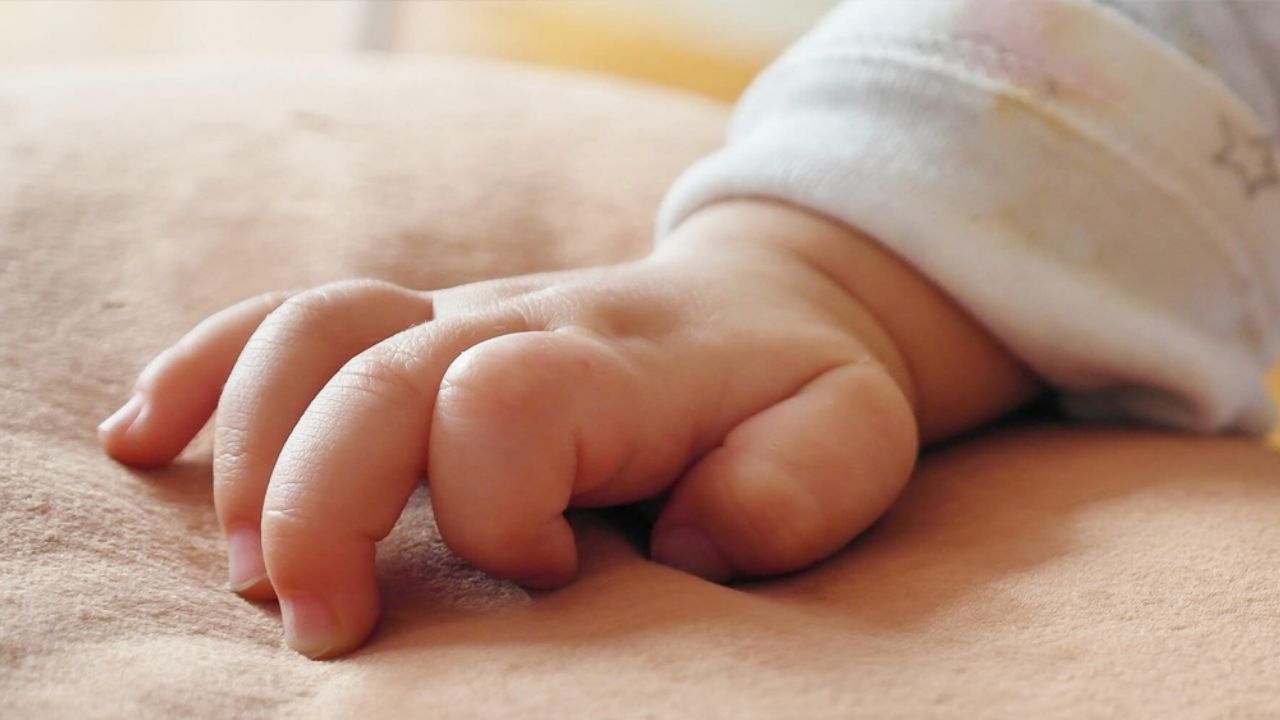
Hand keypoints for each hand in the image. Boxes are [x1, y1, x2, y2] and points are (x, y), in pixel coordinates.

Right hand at [99, 200, 1035, 657]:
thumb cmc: (799, 389)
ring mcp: (457, 314)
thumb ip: (788, 492)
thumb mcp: (849, 439)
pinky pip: (289, 317)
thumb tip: (685, 544)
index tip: (550, 578)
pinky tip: (146, 439)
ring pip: (311, 335)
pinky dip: (206, 371)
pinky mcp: (419, 321)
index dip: (496, 504)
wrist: (771, 299)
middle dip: (320, 505)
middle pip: (374, 375)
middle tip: (317, 629)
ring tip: (245, 571)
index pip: (502, 402)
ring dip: (251, 449)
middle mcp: (516, 323)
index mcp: (615, 363)